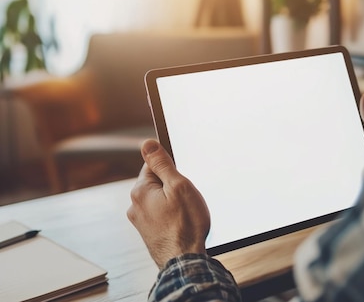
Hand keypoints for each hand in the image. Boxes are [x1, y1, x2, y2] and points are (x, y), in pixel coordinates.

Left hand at [127, 139, 210, 268]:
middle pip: (157, 183)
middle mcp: (135, 206)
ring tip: (187, 214)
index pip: (153, 166)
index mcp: (140, 191)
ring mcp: (141, 221)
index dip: (172, 170)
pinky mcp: (149, 233)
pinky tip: (182, 224)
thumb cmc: (186, 224)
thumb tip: (147, 144)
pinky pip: (161, 215)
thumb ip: (162, 164)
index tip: (182, 179)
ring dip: (173, 202)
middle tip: (187, 198)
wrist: (185, 261)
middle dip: (173, 187)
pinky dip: (172, 216)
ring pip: (160, 200)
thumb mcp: (179, 186)